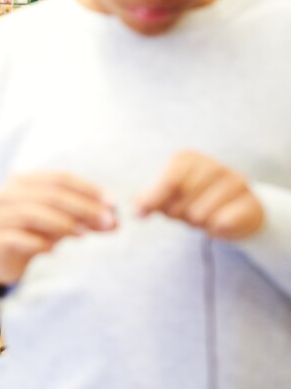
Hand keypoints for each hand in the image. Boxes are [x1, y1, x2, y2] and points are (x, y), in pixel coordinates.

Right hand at [0, 172, 114, 288]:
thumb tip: (115, 221)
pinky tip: (53, 250)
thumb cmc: (31, 232)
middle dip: (83, 208)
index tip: (112, 204)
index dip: (87, 190)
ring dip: (62, 224)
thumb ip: (83, 218)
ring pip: (32, 213)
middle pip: (49, 195)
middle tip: (108, 223)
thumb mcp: (58, 222)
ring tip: (83, 235)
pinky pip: (17, 238)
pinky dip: (38, 242)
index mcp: (23, 181)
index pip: (59, 178)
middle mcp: (7, 194)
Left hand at [136, 150, 263, 239]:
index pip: (169, 182)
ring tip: (201, 216)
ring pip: (201, 215)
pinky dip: (214, 230)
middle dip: (177, 214)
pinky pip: (223, 223)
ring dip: (196, 223)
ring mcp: (236, 183)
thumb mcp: (167, 197)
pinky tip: (217, 224)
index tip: (143, 214)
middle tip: (184, 213)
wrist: (237, 211)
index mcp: (188, 159)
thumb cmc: (194, 200)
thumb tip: (137, 212)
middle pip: (182, 201)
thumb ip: (149, 201)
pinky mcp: (252, 204)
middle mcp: (214, 166)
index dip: (156, 202)